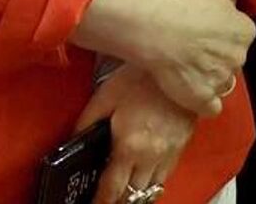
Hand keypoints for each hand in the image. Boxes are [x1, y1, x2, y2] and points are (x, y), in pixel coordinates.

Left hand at [75, 67, 196, 203]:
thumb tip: (74, 140)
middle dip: (118, 200)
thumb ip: (86, 122)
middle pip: (133, 195)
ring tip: (124, 191)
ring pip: (151, 188)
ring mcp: (169, 153)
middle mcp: (151, 156)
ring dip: (136, 193)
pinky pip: (166, 175)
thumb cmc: (141, 77)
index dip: (101, 202)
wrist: (181, 64)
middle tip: (107, 198)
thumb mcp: (106, 96)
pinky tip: (144, 175)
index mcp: (129, 147)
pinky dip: (153, 180)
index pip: (112, 189)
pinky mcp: (182, 146)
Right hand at [137, 0, 252, 117]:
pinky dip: (203, 102)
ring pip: (221, 83)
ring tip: (187, 68)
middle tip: (194, 49)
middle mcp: (239, 57)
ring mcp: (222, 80)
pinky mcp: (205, 99)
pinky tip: (191, 91)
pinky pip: (211, 107)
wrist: (160, 29)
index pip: (241, 37)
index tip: (207, 32)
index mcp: (245, 32)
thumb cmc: (187, 4)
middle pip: (232, 60)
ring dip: (209, 79)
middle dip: (218, 56)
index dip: (223, 35)